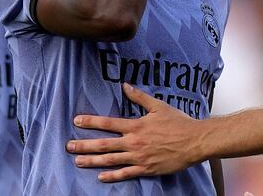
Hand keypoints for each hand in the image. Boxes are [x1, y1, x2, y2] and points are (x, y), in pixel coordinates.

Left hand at [66, 83, 201, 181]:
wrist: (194, 141)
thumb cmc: (178, 122)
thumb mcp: (158, 106)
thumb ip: (140, 97)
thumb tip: (125, 86)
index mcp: (136, 125)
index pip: (108, 123)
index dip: (91, 122)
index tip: (76, 121)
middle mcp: (134, 142)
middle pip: (104, 144)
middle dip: (84, 145)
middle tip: (68, 147)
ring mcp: (139, 157)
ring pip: (111, 160)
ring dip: (92, 161)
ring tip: (78, 162)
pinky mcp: (146, 169)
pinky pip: (126, 174)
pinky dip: (112, 176)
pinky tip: (101, 177)